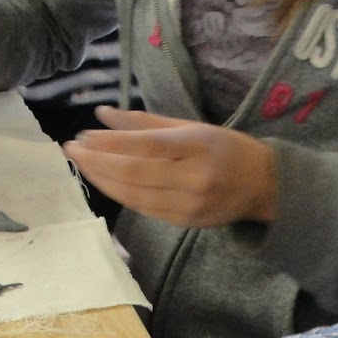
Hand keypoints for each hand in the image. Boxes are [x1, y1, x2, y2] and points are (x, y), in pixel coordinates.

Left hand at [63, 107, 276, 227]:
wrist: (264, 186)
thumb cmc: (226, 149)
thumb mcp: (192, 126)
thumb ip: (146, 122)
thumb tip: (102, 115)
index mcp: (198, 146)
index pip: (146, 146)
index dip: (111, 143)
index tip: (83, 136)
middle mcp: (194, 177)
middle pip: (135, 173)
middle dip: (98, 162)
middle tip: (72, 150)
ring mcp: (190, 204)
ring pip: (135, 195)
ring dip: (103, 181)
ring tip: (82, 165)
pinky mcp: (186, 222)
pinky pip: (144, 209)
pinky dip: (120, 195)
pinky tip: (105, 183)